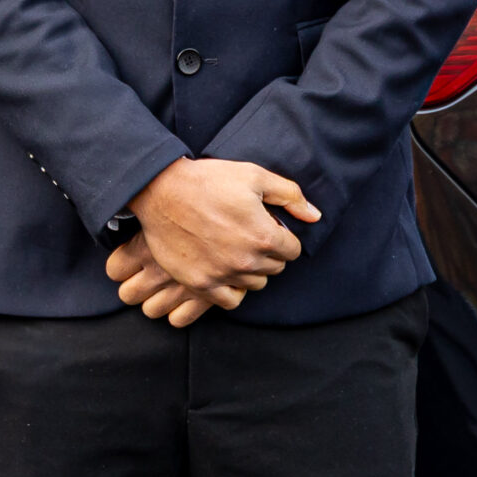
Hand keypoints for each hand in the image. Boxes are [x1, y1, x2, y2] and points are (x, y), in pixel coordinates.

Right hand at [120, 157, 320, 322]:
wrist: (161, 191)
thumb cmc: (208, 180)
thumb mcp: (254, 176)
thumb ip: (290, 196)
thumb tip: (315, 216)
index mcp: (264, 235)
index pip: (293, 251)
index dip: (283, 236)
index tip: (268, 226)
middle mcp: (246, 261)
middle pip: (275, 268)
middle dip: (269, 252)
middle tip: (249, 234)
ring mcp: (222, 275)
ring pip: (255, 284)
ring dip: (252, 269)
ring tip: (236, 249)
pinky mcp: (200, 283)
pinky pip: (231, 301)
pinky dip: (233, 289)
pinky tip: (226, 271)